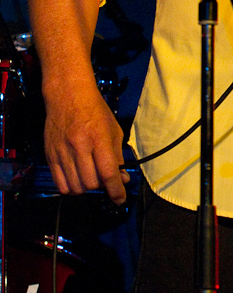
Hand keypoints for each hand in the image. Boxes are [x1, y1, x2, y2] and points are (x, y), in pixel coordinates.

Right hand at [44, 79, 129, 204]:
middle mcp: (79, 146)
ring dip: (86, 188)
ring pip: (75, 186)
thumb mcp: (113, 129)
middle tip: (104, 178)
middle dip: (101, 186)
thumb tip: (122, 179)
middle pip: (91, 183)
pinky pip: (59, 183)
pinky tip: (77, 178)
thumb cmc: (94, 109)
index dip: (116, 190)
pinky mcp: (50, 154)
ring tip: (90, 177)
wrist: (68, 94)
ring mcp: (62, 151)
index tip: (120, 198)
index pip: (108, 172)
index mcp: (98, 138)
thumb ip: (117, 156)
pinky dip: (70, 187)